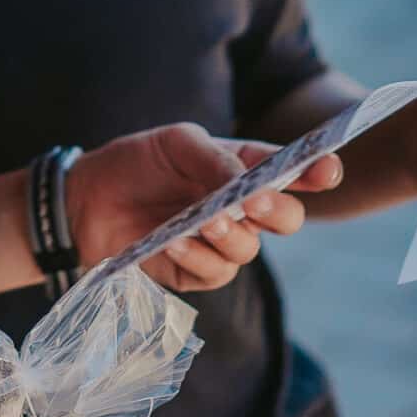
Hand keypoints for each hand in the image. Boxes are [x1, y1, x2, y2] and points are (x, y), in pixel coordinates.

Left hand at [68, 123, 343, 292]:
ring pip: (250, 248)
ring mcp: (221, 242)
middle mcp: (242, 207)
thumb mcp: (176, 143)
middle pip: (287, 217)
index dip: (319, 171)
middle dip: (278, 209)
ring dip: (230, 234)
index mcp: (246, 168)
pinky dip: (197, 256)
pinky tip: (173, 240)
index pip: (296, 171)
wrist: (88, 197)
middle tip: (256, 200)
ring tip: (203, 220)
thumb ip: (215, 158)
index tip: (328, 170)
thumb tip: (247, 181)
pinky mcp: (196, 272)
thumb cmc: (138, 162)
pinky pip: (215, 272)